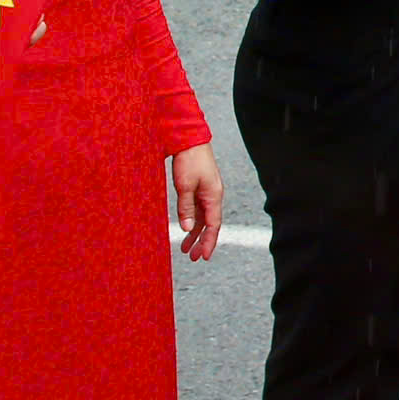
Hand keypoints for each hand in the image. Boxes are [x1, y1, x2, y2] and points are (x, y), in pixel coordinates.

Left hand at [172, 142, 223, 260]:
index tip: (203, 257)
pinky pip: (197, 210)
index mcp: (213, 196)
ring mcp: (206, 192)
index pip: (214, 225)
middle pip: (210, 224)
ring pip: (202, 218)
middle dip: (202, 242)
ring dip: (195, 233)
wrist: (190, 141)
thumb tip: (186, 229)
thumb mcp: (185, 186)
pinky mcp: (199, 189)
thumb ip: (186, 208)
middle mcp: (212, 196)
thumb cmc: (189, 161)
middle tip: (193, 257)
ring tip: (185, 248)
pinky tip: (185, 229)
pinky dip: (192, 222)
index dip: (209, 242)